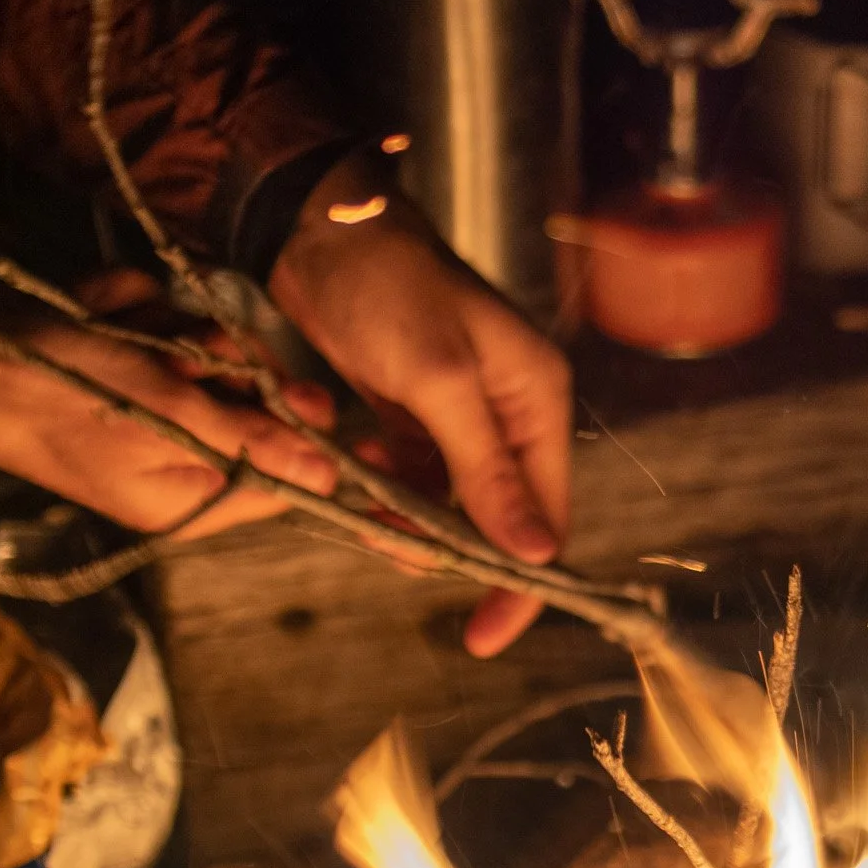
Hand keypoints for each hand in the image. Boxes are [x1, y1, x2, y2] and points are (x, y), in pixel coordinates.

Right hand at [0, 324, 338, 539]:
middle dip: (214, 366)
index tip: (297, 388)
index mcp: (179, 499)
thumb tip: (331, 478)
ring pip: (195, 361)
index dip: (295, 431)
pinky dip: (124, 310)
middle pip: (240, 411)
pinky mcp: (103, 368)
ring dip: (163, 329)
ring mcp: (130, 414)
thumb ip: (248, 442)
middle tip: (182, 347)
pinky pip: (147, 331)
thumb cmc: (48, 383)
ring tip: (116, 321)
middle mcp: (161, 464)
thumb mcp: (160, 410)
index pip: (277, 480)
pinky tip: (92, 306)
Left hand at [265, 160, 570, 656]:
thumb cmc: (389, 289)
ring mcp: (463, 416)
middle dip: (453, 548)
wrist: (320, 231)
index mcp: (537, 400)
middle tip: (391, 549)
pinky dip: (386, 491)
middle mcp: (512, 413)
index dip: (520, 582)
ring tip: (363, 511)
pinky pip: (414, 479)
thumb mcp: (440, 380)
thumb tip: (537, 554)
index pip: (547, 517)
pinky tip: (356, 479)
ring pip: (450, 504)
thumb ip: (485, 470)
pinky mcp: (417, 413)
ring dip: (409, 520)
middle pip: (501, 517)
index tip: (485, 636)